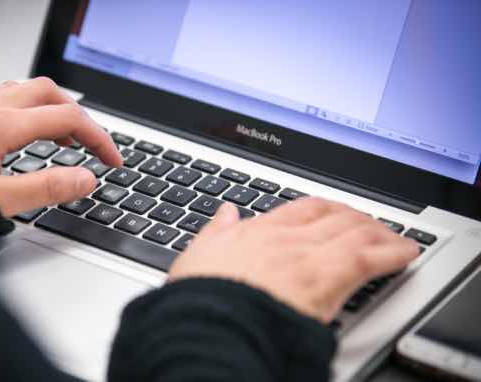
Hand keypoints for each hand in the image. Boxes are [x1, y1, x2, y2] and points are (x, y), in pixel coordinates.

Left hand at [0, 78, 121, 216]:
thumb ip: (46, 188)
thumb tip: (84, 180)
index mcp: (2, 124)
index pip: (69, 118)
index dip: (99, 138)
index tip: (112, 159)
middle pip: (49, 92)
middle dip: (78, 115)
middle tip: (90, 143)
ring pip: (22, 90)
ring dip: (50, 108)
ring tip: (61, 136)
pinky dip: (22, 109)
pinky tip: (18, 130)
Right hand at [168, 198, 419, 322]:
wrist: (210, 322)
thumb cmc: (201, 298)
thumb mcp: (197, 255)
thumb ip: (215, 231)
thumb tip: (224, 213)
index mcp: (258, 232)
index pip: (302, 209)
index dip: (326, 207)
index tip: (336, 212)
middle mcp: (287, 238)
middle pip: (334, 215)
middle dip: (357, 217)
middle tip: (370, 223)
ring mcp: (309, 256)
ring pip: (356, 231)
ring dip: (379, 231)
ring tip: (393, 236)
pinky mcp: (329, 280)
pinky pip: (370, 257)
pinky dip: (393, 251)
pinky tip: (406, 252)